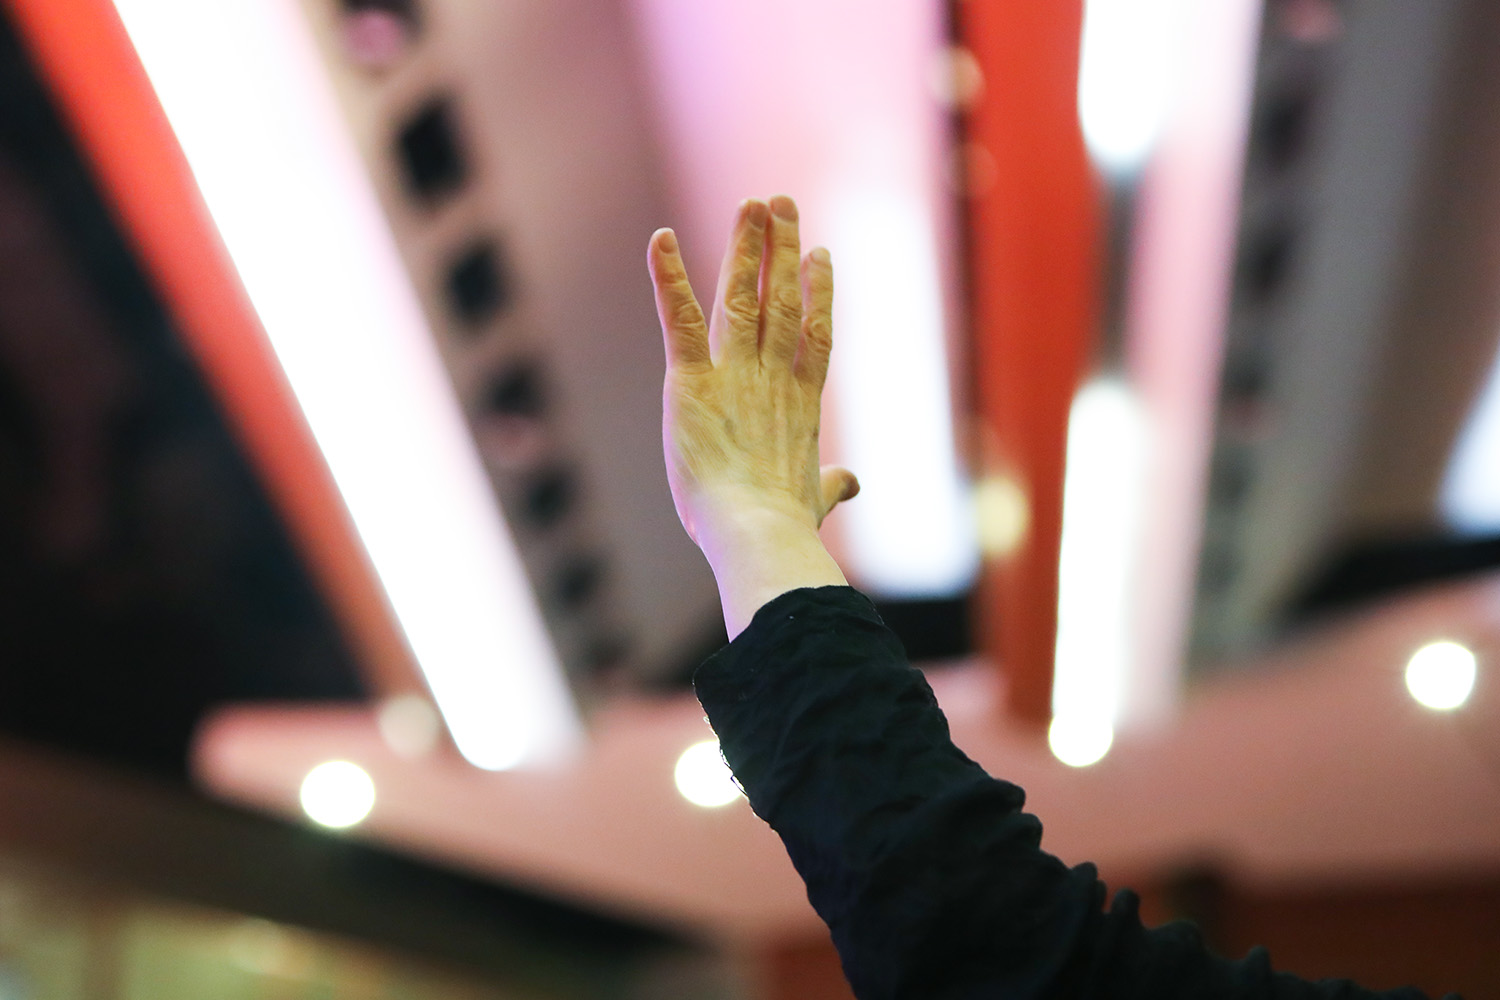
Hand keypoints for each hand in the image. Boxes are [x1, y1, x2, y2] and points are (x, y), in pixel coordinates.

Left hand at [648, 195, 857, 634]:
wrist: (758, 529)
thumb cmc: (784, 524)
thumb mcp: (814, 499)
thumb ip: (833, 485)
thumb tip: (853, 484)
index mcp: (801, 401)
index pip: (813, 333)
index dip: (817, 292)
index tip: (819, 254)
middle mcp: (773, 375)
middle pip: (779, 298)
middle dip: (780, 248)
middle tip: (781, 203)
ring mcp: (736, 372)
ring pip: (741, 295)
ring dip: (744, 246)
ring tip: (752, 204)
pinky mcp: (692, 379)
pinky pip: (678, 318)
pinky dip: (667, 277)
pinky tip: (660, 239)